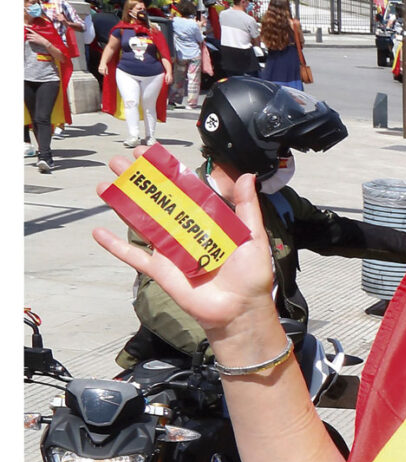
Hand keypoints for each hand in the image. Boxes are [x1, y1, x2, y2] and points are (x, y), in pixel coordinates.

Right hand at [91, 158, 279, 356]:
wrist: (240, 309)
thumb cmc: (250, 275)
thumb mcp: (252, 236)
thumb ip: (246, 207)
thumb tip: (247, 176)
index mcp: (206, 219)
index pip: (182, 188)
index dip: (164, 169)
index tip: (147, 152)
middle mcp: (185, 230)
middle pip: (156, 199)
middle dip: (137, 179)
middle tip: (118, 161)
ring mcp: (170, 249)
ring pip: (141, 221)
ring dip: (122, 203)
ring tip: (104, 184)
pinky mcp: (160, 269)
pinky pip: (133, 256)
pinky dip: (115, 246)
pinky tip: (98, 233)